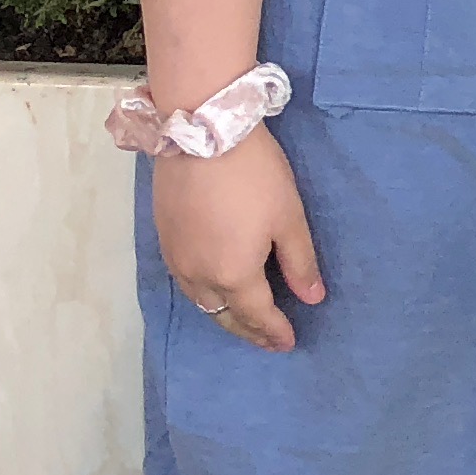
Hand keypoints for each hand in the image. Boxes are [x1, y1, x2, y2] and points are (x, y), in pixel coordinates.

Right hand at [151, 124, 325, 349]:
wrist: (201, 131)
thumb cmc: (254, 174)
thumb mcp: (288, 217)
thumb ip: (299, 262)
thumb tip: (312, 299)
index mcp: (234, 274)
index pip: (257, 315)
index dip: (274, 331)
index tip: (288, 343)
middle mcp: (199, 276)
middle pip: (224, 316)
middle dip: (248, 331)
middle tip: (268, 340)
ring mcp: (176, 259)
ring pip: (201, 302)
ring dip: (224, 314)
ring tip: (244, 319)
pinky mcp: (164, 239)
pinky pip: (186, 282)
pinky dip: (205, 294)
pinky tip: (215, 288)